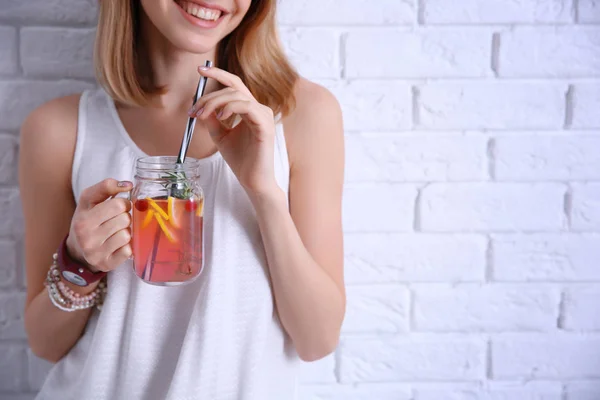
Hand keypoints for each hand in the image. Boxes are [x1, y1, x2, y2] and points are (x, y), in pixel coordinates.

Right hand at [66, 178, 132, 272]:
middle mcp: (87, 238)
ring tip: (116, 232)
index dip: (123, 203)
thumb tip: (128, 185)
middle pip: (125, 219)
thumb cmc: (87, 220)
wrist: (78, 250)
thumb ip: (106, 187)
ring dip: (126, 232)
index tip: (119, 206)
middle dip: (125, 217)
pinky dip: (127, 246)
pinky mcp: (106, 264)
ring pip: (127, 235)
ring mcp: (96, 253)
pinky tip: (117, 245)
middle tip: (117, 220)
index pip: (118, 204)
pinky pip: (128, 251)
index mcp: (83, 219)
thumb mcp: (89, 200)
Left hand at [188, 66, 278, 195]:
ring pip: (237, 95)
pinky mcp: (266, 125)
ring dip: (215, 102)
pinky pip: (247, 106)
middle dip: (209, 96)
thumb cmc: (240, 160)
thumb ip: (212, 120)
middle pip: (232, 88)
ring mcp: (264, 115)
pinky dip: (231, 108)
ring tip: (202, 116)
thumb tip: (199, 105)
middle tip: (194, 110)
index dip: (218, 74)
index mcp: (249, 109)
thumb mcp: (220, 135)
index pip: (234, 84)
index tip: (199, 70)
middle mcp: (259, 109)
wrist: (252, 180)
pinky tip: (221, 117)